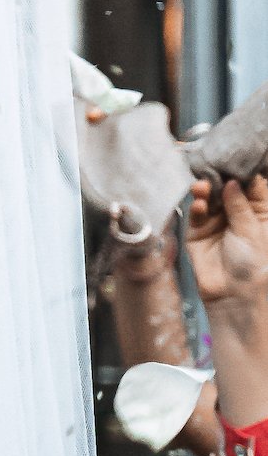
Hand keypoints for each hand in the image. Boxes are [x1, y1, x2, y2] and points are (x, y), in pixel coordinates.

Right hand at [186, 172, 267, 311]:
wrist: (233, 297)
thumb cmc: (253, 265)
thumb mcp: (253, 232)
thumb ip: (240, 206)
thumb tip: (232, 182)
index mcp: (259, 213)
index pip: (252, 186)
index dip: (244, 173)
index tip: (235, 158)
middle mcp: (237, 214)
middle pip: (227, 189)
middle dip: (221, 178)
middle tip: (214, 169)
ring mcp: (216, 222)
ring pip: (209, 199)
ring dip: (205, 191)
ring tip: (202, 187)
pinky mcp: (197, 232)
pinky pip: (196, 215)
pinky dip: (197, 208)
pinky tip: (200, 206)